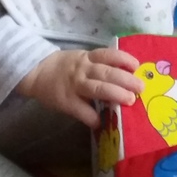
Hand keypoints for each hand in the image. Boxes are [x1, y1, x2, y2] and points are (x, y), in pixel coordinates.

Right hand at [16, 48, 143, 127]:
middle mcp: (83, 69)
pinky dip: (91, 116)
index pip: (108, 54)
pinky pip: (81, 110)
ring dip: (115, 94)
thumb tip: (125, 75)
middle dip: (125, 80)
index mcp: (87, 57)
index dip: (123, 59)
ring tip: (129, 100)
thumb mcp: (81, 59)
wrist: (36, 72)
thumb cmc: (64, 66)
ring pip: (97, 88)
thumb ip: (98, 65)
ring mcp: (74, 85)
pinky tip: (100, 122)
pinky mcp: (65, 101)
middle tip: (140, 88)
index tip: (137, 66)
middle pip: (107, 72)